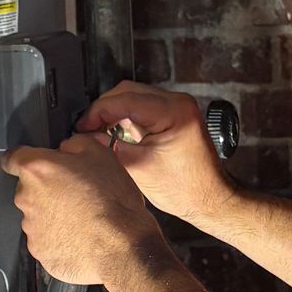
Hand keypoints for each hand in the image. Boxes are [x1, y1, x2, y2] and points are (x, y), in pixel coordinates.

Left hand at [2, 135, 160, 284]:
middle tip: (77, 193)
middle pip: (29, 189)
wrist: (121, 247)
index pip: (12, 158)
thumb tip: (65, 149)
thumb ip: (74, 144)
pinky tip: (81, 236)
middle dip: (48, 189)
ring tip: (83, 218)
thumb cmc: (111, 201)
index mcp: (37, 170)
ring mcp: (31, 228)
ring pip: (38, 215)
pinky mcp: (40, 251)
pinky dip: (59, 237)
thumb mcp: (101, 154)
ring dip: (54, 214)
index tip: (33, 164)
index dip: (23, 159)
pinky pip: (46, 239)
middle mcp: (26, 198)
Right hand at [79, 83, 231, 227]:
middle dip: (103, 109)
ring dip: (114, 113)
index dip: (97, 112)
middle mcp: (177, 103)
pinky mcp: (174, 115)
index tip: (81, 127)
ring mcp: (177, 107)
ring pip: (133, 97)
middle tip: (86, 129)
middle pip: (127, 92)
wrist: (210, 199)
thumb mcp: (138, 169)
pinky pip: (143, 108)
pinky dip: (126, 118)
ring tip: (98, 132)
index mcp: (172, 111)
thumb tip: (84, 136)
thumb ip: (108, 148)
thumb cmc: (185, 190)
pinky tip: (115, 133)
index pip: (124, 100)